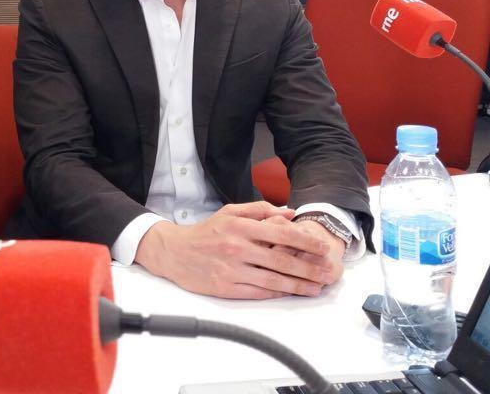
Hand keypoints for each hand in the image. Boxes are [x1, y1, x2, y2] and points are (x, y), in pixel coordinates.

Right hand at [133, 201, 332, 299]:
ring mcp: (232, 269)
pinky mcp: (227, 287)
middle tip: (328, 272)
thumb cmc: (205, 232)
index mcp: (240, 227)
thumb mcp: (229, 212)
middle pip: (282, 259)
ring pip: (273, 279)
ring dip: (299, 285)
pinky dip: (278, 293)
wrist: (174, 252)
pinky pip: (258, 292)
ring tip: (317, 287)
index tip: (322, 248)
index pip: (281, 233)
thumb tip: (289, 213)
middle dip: (309, 267)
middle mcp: (237, 248)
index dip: (305, 241)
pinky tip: (291, 292)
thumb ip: (259, 210)